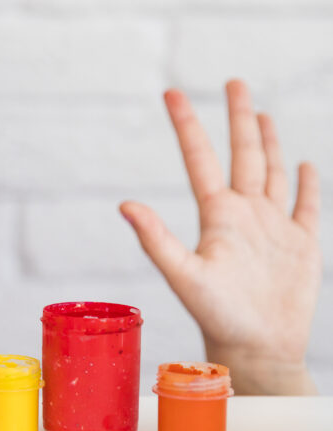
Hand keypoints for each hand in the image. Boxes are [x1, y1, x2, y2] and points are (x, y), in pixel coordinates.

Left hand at [120, 80, 320, 394]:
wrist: (257, 350)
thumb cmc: (217, 317)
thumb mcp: (184, 275)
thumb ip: (156, 239)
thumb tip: (124, 204)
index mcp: (216, 215)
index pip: (200, 158)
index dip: (188, 125)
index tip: (172, 92)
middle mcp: (243, 215)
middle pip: (242, 154)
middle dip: (238, 118)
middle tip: (234, 80)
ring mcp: (273, 228)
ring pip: (271, 173)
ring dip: (267, 143)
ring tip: (260, 114)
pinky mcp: (301, 246)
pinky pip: (306, 207)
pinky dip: (307, 184)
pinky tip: (304, 164)